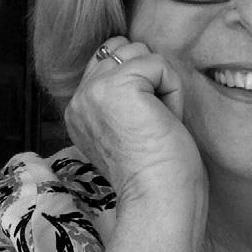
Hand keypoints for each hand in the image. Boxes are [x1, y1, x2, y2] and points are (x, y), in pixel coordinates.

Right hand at [64, 37, 204, 207]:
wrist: (160, 201)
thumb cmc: (157, 174)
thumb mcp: (129, 126)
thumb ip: (122, 94)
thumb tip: (139, 58)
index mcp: (78, 111)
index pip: (107, 61)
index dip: (139, 84)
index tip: (142, 128)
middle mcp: (79, 98)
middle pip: (124, 49)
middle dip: (150, 82)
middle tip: (152, 126)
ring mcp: (94, 91)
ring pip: (141, 54)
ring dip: (162, 86)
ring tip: (157, 124)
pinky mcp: (119, 86)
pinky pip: (159, 64)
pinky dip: (173, 92)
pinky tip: (164, 122)